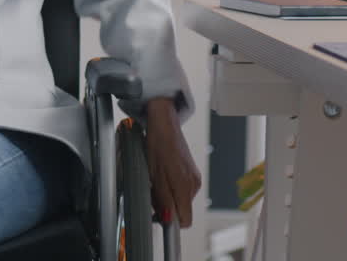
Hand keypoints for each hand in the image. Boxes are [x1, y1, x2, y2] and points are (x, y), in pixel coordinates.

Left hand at [144, 97, 200, 226]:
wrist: (164, 124)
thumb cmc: (157, 145)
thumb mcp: (154, 175)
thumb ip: (163, 199)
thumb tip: (167, 219)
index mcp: (186, 186)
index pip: (185, 220)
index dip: (171, 222)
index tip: (159, 218)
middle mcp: (194, 184)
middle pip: (182, 209)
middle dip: (166, 206)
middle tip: (151, 192)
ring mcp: (194, 177)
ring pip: (180, 198)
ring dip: (167, 195)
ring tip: (155, 179)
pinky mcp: (192, 172)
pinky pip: (181, 188)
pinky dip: (171, 186)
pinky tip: (162, 173)